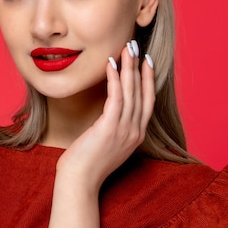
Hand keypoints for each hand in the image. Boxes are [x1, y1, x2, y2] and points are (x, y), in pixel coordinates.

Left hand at [56, 41, 154, 191]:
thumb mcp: (107, 143)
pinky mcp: (110, 128)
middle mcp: (135, 132)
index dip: (148, 80)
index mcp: (136, 135)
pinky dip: (115, 79)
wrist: (79, 181)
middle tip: (137, 47)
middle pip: (142, 93)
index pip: (147, 102)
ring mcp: (125, 130)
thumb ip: (113, 127)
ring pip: (131, 92)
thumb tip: (109, 112)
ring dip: (129, 68)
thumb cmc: (87, 162)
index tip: (146, 62)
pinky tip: (111, 64)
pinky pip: (116, 98)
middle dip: (140, 68)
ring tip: (126, 49)